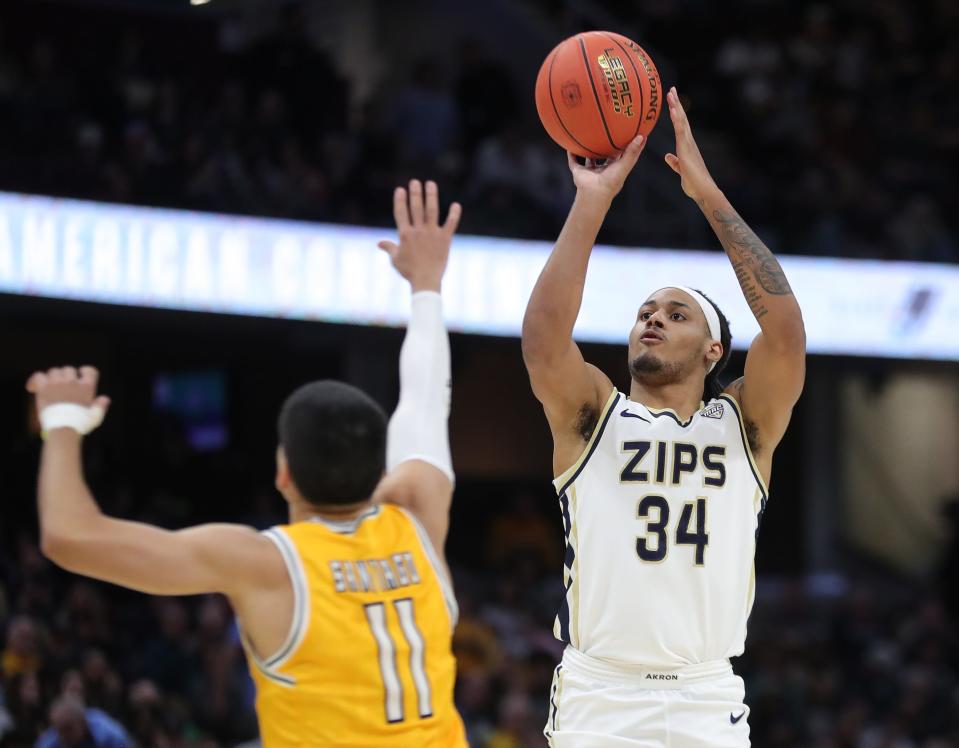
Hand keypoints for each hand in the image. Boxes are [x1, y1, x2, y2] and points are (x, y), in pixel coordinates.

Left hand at [26, 366, 110, 420]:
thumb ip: (100, 406)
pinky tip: (33, 388)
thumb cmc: (80, 424)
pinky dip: (36, 380)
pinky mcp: (44, 387)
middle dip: (65, 376)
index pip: (89, 370)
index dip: (84, 371)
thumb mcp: (95, 416)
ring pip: (53, 371)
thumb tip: (105, 398)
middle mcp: (73, 381)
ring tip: (49, 388)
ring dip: (51, 378)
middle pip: (68, 369)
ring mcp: (58, 383)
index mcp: (87, 386)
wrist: (63, 429)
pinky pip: (39, 376)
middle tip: (61, 386)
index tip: (80, 375)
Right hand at [378, 179, 461, 291]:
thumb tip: (379, 243)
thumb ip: (389, 248)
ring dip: (431, 196)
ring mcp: (432, 234)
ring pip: (432, 211)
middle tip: (415, 182)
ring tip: (430, 184)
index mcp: (405, 235)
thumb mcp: (395, 259)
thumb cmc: (409, 271)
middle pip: (416, 208)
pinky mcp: (445, 239)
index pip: (401, 213)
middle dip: (415, 193)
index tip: (400, 189)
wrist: (426, 280)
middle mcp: (418, 231)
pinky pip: (451, 224)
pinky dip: (454, 214)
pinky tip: (456, 204)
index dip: (400, 200)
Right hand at [567, 135, 646, 203]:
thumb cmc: (612, 181)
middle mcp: (603, 170)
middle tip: (608, 131)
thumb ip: (632, 151)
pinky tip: (570, 145)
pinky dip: (571, 154)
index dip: (627, 146)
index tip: (630, 135)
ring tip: (587, 136)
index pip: (622, 155)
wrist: (594, 192)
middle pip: (605, 156)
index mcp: (615, 169)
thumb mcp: (625, 164)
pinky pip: (574, 161)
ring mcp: (590, 171)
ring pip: (589, 158)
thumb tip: (641, 137)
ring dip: (588, 150)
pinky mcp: (579, 172)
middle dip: (607, 146)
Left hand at [664, 86, 719, 203]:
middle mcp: (688, 142)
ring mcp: (688, 144)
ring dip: (676, 106)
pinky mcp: (686, 149)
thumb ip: (674, 162)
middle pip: (682, 119)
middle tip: (671, 89)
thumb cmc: (693, 183)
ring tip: (671, 93)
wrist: (702, 190)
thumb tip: (668, 156)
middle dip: (676, 104)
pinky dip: (677, 119)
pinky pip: (680, 131)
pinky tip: (673, 110)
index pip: (680, 125)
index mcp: (686, 146)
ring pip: (681, 121)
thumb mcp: (680, 170)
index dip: (676, 112)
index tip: (671, 101)